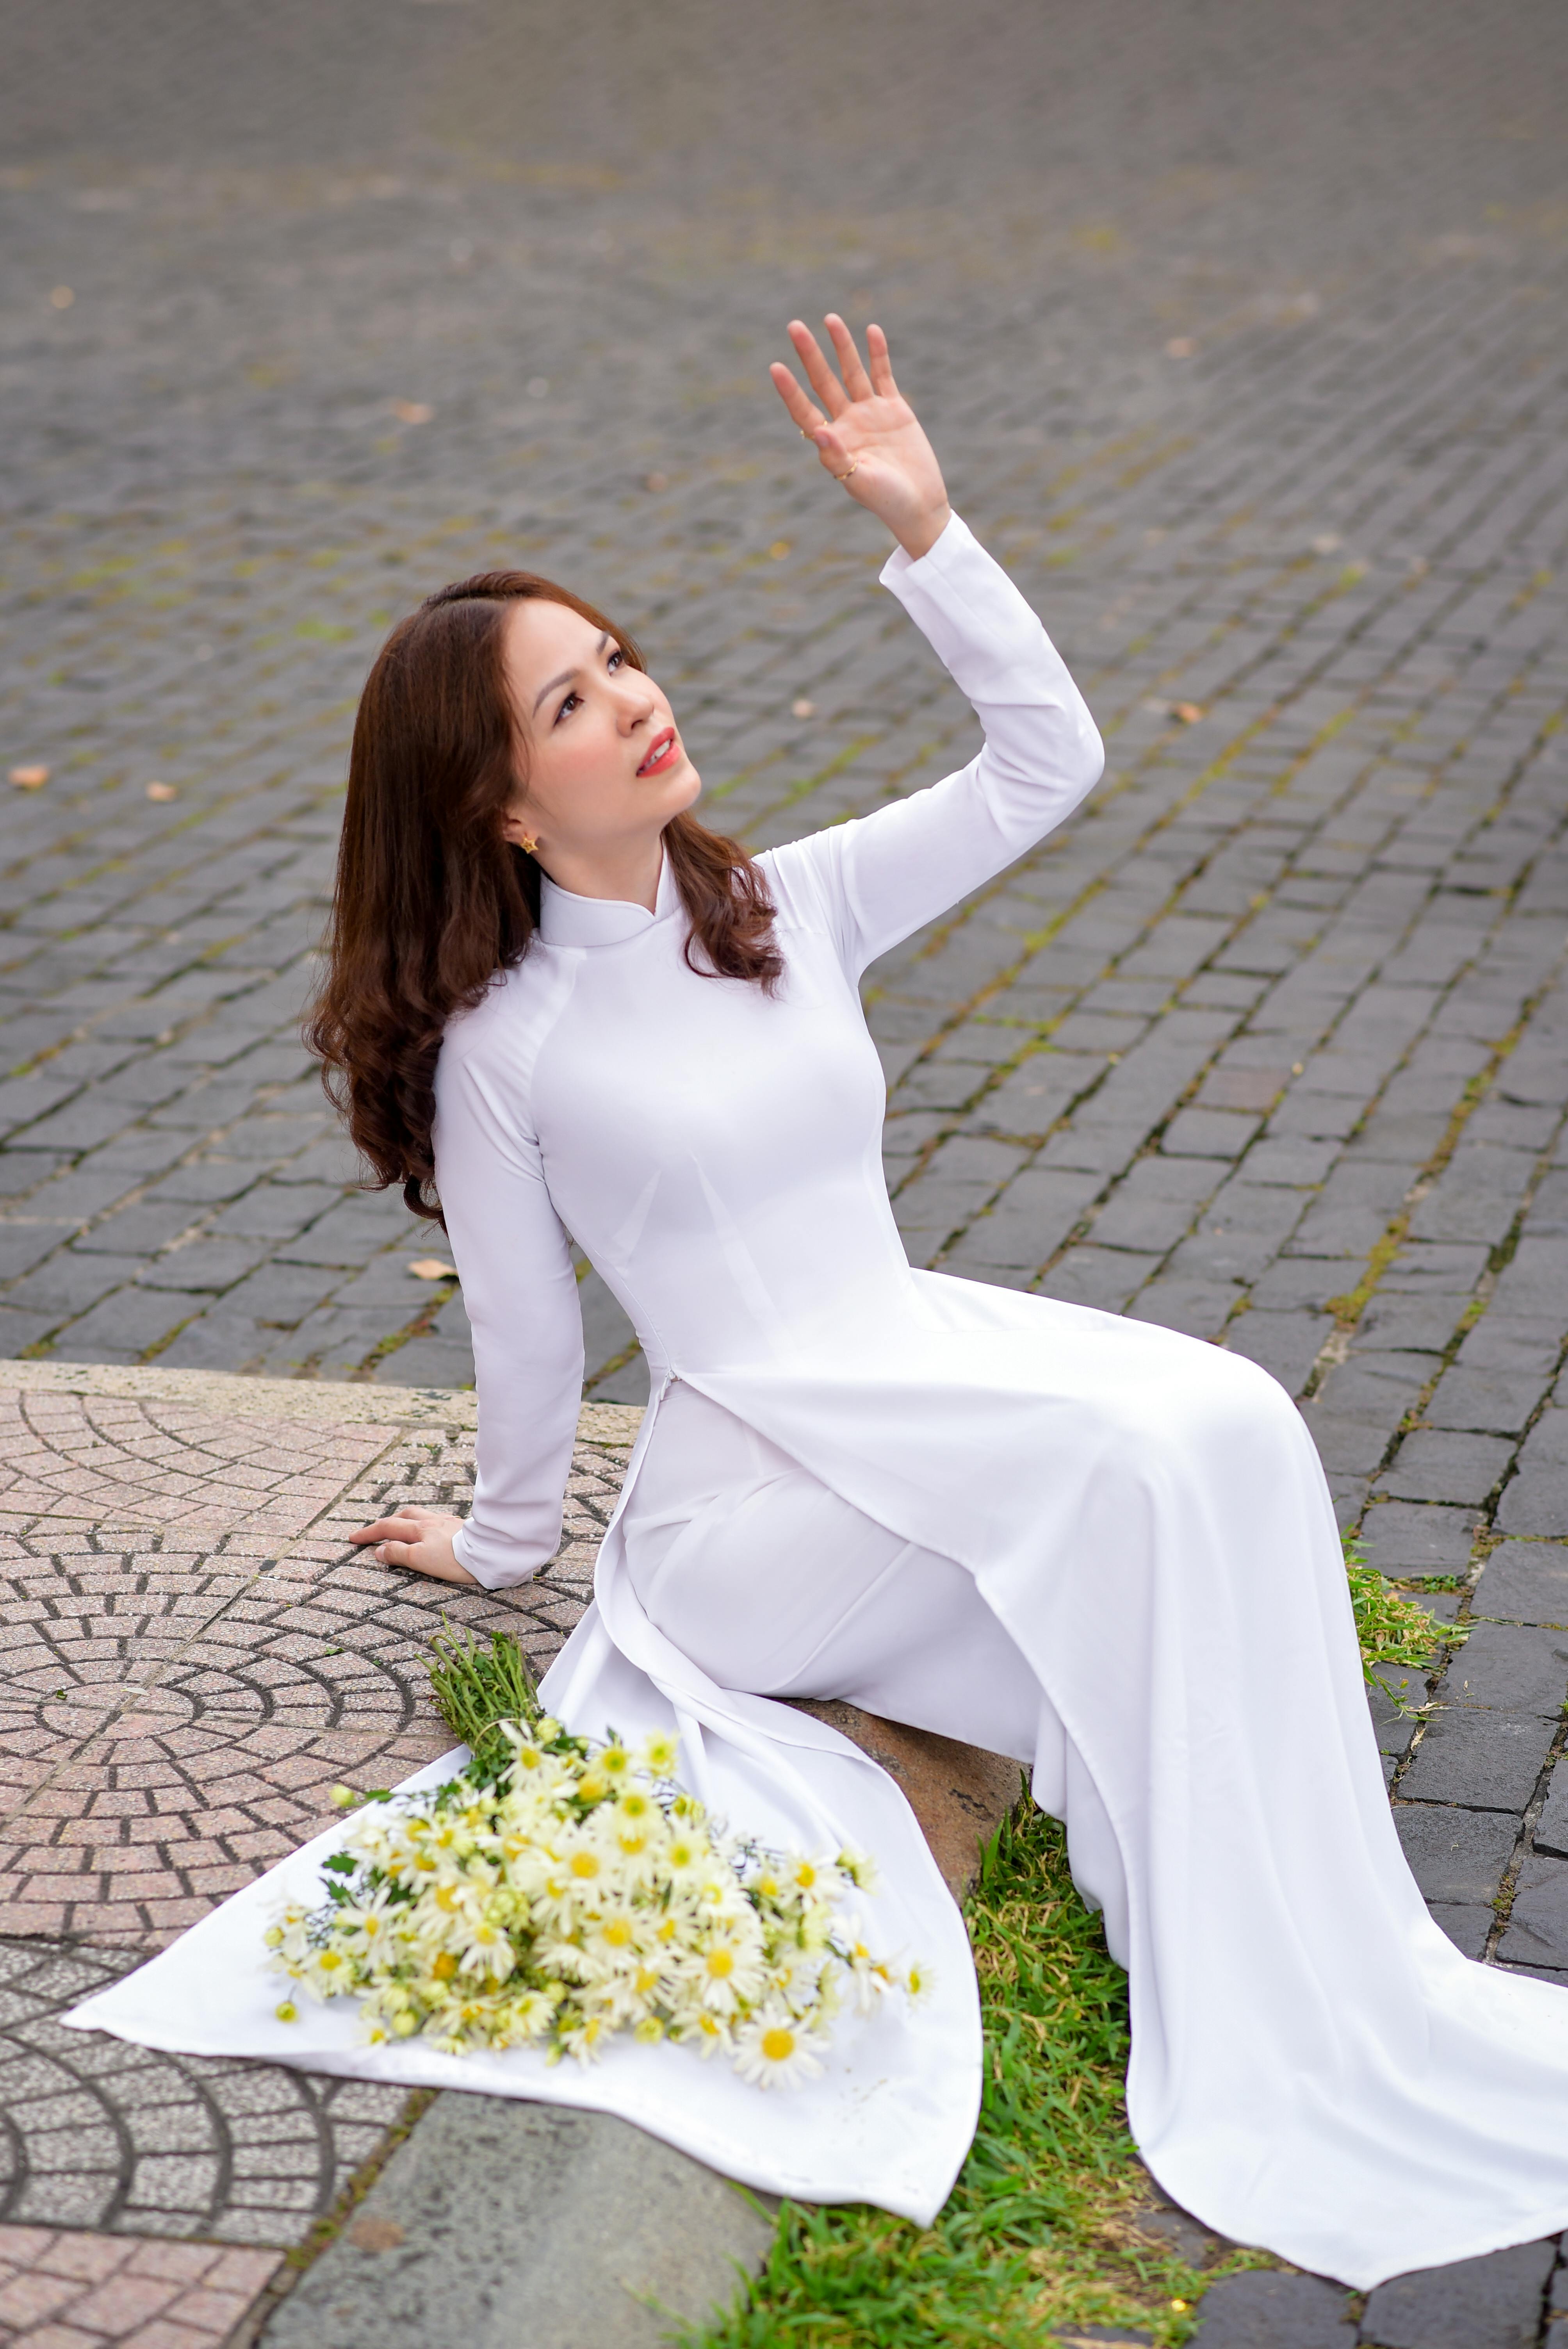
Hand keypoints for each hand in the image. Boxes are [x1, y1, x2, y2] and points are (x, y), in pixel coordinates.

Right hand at [350, 1505, 478, 1584]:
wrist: (492, 1551)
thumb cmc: (457, 1560)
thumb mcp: (421, 1559)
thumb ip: (399, 1553)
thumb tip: (379, 1550)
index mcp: (420, 1530)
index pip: (387, 1528)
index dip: (368, 1533)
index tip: (352, 1538)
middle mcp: (432, 1522)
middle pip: (402, 1517)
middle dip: (384, 1523)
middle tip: (371, 1531)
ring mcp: (448, 1523)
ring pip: (420, 1516)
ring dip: (404, 1520)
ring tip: (398, 1526)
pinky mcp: (461, 1528)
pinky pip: (436, 1521)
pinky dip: (424, 1523)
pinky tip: (429, 1529)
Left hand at [769, 315, 950, 559]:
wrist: (920, 505)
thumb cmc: (886, 501)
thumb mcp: (860, 482)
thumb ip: (838, 458)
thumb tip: (818, 431)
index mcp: (832, 442)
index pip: (805, 410)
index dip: (790, 391)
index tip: (776, 367)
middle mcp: (847, 423)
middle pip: (824, 382)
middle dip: (810, 355)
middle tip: (794, 326)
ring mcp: (870, 413)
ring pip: (852, 372)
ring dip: (842, 346)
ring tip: (830, 318)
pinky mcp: (894, 409)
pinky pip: (883, 375)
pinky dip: (878, 354)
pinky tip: (871, 330)